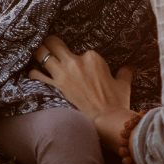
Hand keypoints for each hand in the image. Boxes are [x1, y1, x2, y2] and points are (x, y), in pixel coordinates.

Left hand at [28, 35, 136, 150]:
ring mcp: (63, 74)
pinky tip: (34, 73)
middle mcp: (75, 61)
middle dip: (50, 42)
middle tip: (49, 45)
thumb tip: (129, 67)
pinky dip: (34, 74)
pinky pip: (37, 75)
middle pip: (54, 43)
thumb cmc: (116, 103)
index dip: (79, 57)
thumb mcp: (123, 85)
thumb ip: (124, 73)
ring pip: (42, 54)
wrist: (106, 120)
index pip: (81, 50)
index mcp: (92, 57)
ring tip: (38, 55)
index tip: (80, 64)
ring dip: (39, 54)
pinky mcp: (54, 87)